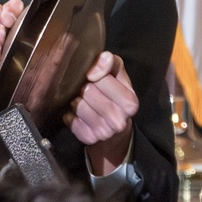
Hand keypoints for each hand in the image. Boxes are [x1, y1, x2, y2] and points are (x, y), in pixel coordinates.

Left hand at [64, 51, 137, 174]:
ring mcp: (104, 133)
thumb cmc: (114, 91)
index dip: (94, 73)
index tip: (94, 76)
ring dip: (76, 100)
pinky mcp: (90, 139)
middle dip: (84, 87)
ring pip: (78, 106)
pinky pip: (71, 121)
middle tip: (86, 89)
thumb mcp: (117, 72)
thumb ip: (110, 62)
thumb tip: (93, 68)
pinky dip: (71, 115)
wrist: (114, 125)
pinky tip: (78, 113)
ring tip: (82, 100)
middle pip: (88, 92)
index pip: (102, 78)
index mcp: (130, 102)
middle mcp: (119, 121)